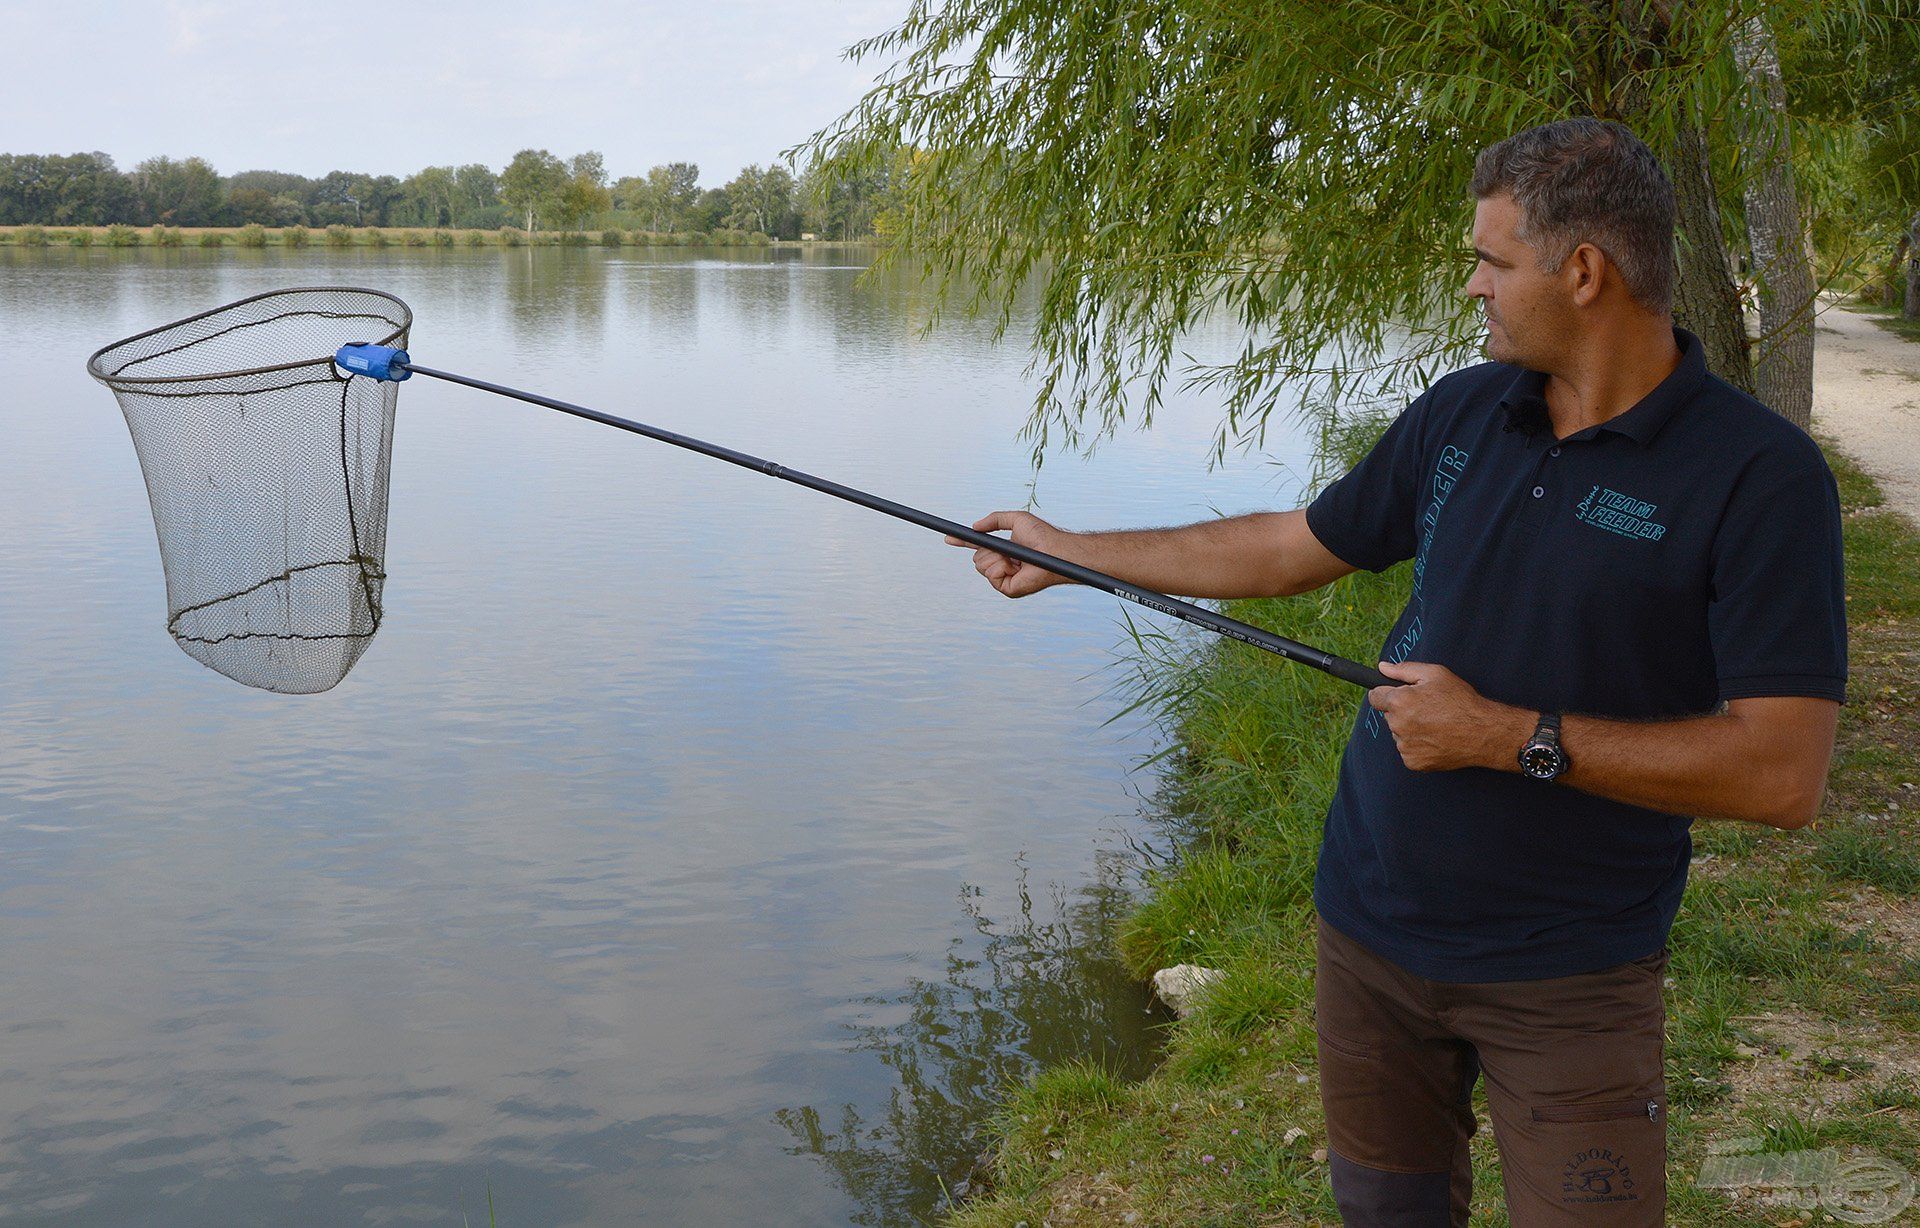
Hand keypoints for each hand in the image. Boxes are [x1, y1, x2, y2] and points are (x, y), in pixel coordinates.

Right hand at [945, 510, 1069, 597]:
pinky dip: (1001, 567)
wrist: (1054, 550)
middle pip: (976, 559)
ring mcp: (1004, 579)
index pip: (979, 548)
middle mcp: (1002, 566)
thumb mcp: (1016, 519)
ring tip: (1015, 558)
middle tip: (1006, 550)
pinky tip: (1016, 567)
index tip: (949, 538)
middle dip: (987, 551)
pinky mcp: (1008, 589)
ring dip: (996, 558)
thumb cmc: (1041, 536)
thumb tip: (975, 526)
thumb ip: (995, 518)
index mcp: (1003, 551)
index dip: (964, 543)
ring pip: (981, 567)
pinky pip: (991, 576)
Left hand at [1366, 661, 1524, 771]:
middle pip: (1389, 716)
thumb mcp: (1435, 674)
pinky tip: (1436, 739)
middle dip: (1402, 711)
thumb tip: (1382, 667)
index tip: (1397, 695)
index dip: (1386, 694)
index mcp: (1399, 702)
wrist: (1483, 732)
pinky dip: (1418, 746)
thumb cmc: (1461, 700)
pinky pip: (1408, 750)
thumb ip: (1404, 669)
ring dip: (1410, 729)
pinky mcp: (1413, 762)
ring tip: (1435, 724)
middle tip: (1427, 709)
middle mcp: (1397, 725)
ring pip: (1399, 734)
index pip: (1374, 697)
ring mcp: (1404, 746)